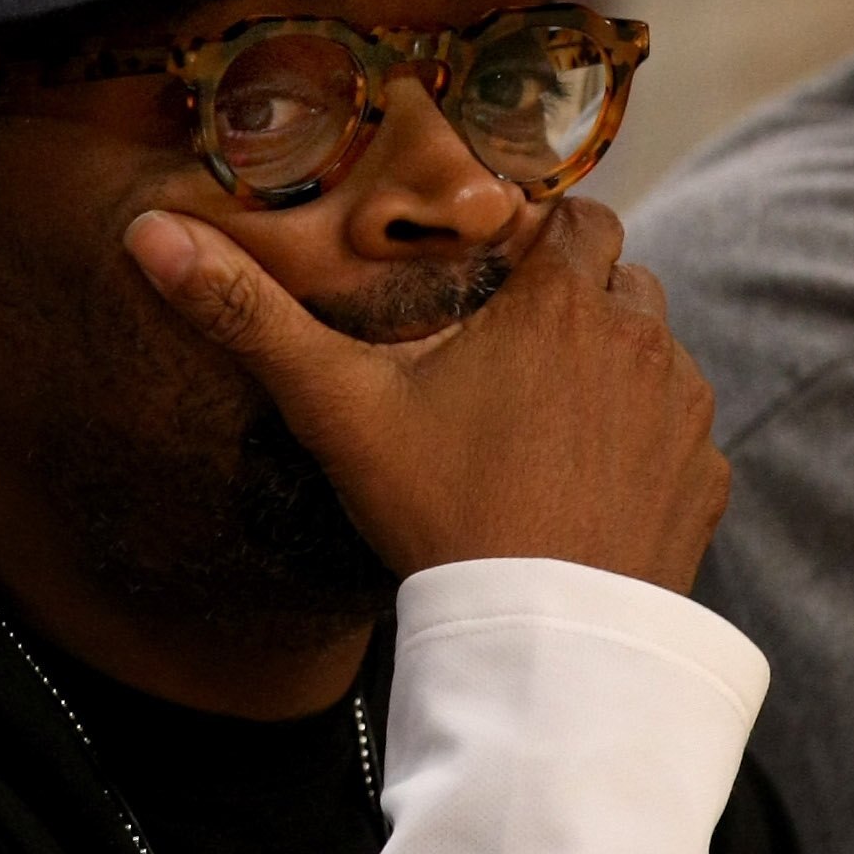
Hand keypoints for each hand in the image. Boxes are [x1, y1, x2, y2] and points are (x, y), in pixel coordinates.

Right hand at [122, 198, 728, 592]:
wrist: (544, 640)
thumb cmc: (443, 508)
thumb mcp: (334, 405)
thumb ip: (246, 314)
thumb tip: (148, 234)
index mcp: (560, 302)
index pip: (577, 214)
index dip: (534, 233)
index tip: (487, 265)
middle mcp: (640, 341)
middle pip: (620, 278)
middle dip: (571, 295)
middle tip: (498, 340)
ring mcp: (684, 414)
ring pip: (654, 349)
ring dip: (609, 362)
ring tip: (533, 409)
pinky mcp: (706, 479)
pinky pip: (681, 429)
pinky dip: (640, 436)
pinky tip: (578, 474)